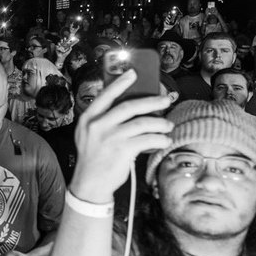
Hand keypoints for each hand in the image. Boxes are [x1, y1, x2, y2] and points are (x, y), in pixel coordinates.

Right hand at [70, 69, 173, 203]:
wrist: (90, 183)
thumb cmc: (94, 156)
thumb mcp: (89, 133)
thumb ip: (103, 119)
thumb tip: (129, 104)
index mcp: (88, 118)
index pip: (106, 95)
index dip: (120, 82)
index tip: (133, 73)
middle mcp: (97, 125)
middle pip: (129, 106)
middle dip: (152, 101)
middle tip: (166, 100)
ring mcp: (110, 138)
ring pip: (142, 123)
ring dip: (160, 123)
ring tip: (168, 125)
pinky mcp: (122, 151)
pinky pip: (146, 140)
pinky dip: (159, 139)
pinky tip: (164, 140)